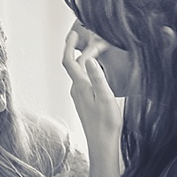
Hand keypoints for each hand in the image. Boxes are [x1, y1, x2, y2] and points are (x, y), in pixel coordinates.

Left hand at [61, 29, 122, 143]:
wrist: (101, 144)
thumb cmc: (106, 123)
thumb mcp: (106, 97)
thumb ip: (97, 77)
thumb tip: (89, 59)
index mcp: (80, 86)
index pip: (69, 61)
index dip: (69, 45)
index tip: (74, 33)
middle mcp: (76, 90)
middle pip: (74, 64)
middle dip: (81, 49)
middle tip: (94, 38)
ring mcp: (79, 96)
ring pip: (79, 72)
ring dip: (86, 60)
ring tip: (98, 50)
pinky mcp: (84, 102)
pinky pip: (84, 80)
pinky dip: (89, 70)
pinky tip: (100, 70)